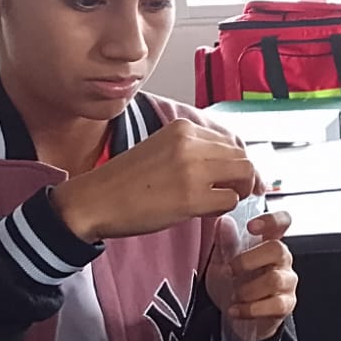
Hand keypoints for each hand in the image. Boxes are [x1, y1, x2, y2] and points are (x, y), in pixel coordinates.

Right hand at [50, 119, 262, 241]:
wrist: (95, 200)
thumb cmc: (126, 180)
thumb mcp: (162, 149)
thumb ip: (194, 150)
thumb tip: (231, 164)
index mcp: (183, 128)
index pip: (231, 141)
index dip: (238, 161)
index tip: (237, 176)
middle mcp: (190, 143)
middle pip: (242, 157)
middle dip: (245, 177)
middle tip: (236, 192)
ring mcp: (192, 169)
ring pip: (244, 175)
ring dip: (238, 191)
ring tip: (219, 201)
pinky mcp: (192, 196)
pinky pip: (229, 200)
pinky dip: (223, 208)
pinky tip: (205, 211)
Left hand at [207, 211, 297, 340]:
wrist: (235, 317)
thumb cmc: (231, 285)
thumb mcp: (220, 262)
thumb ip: (224, 242)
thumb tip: (223, 222)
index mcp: (267, 242)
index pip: (281, 222)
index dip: (271, 220)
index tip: (251, 226)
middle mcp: (282, 260)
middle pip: (278, 249)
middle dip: (248, 261)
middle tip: (229, 271)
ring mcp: (287, 281)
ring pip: (274, 280)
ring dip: (247, 290)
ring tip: (234, 296)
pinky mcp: (286, 304)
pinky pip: (275, 305)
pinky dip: (250, 309)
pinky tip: (237, 310)